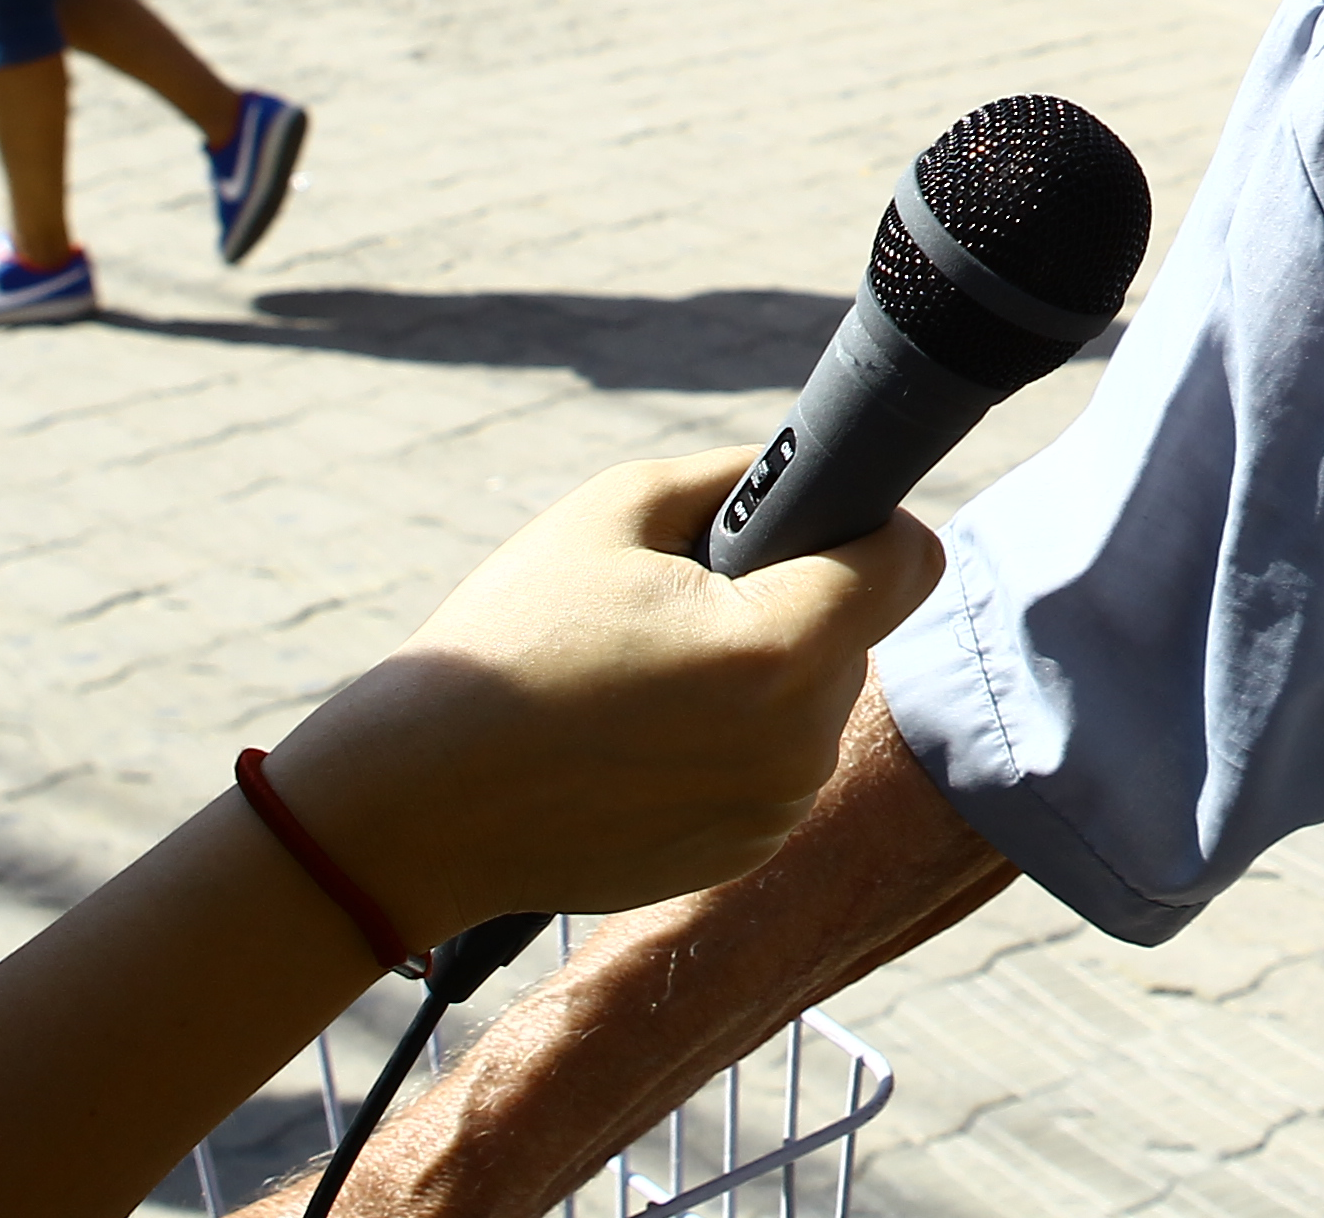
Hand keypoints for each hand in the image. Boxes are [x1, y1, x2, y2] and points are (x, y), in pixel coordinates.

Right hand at [254, 453, 940, 945]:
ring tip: (647, 672)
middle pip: (854, 630)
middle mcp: (796, 743)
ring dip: (766, 673)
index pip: (907, 562)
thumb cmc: (507, 642)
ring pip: (817, 699)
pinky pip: (775, 764)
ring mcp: (773, 811)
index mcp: (778, 651)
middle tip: (684, 602)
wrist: (416, 806)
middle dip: (797, 600)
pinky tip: (642, 736)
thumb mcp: (615, 511)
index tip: (823, 518)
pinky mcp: (742, 855)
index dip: (872, 524)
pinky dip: (734, 740)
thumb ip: (737, 478)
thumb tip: (808, 468)